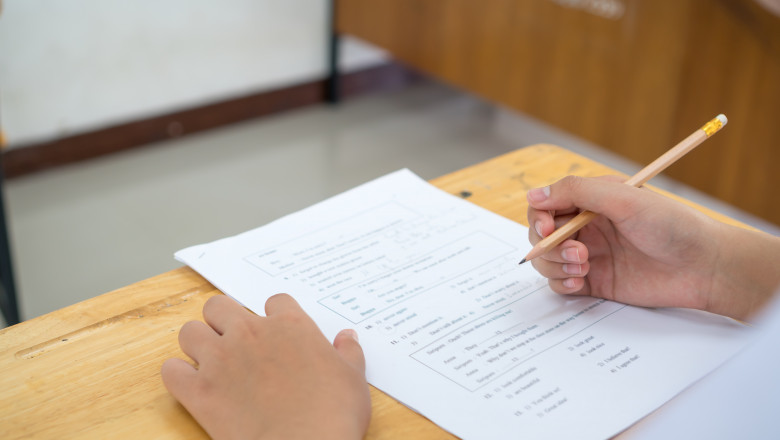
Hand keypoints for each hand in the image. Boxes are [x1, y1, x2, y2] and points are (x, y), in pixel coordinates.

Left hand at [161, 294, 370, 439]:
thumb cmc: (333, 414)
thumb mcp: (353, 378)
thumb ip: (348, 352)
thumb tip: (347, 338)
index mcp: (290, 326)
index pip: (275, 301)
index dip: (275, 315)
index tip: (278, 331)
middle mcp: (251, 333)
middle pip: (219, 305)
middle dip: (223, 319)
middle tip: (233, 339)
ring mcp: (221, 360)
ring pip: (189, 331)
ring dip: (197, 342)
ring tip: (209, 360)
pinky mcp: (199, 390)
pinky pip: (171, 371)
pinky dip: (177, 375)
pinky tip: (191, 384)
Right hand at [526, 176, 779, 320]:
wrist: (704, 266)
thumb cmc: (672, 226)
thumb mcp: (623, 198)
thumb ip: (576, 192)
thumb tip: (533, 195)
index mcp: (591, 201)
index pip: (547, 206)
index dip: (539, 218)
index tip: (548, 228)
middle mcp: (587, 227)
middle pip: (542, 235)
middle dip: (549, 245)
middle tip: (576, 252)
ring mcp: (589, 255)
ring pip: (547, 261)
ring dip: (555, 265)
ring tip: (582, 267)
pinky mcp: (595, 282)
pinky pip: (560, 284)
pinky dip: (562, 284)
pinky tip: (580, 282)